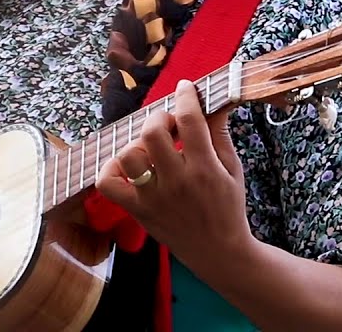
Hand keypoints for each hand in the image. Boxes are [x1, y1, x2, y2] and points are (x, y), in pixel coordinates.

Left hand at [96, 79, 253, 269]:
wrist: (219, 252)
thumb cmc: (228, 207)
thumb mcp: (232, 168)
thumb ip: (219, 133)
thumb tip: (215, 101)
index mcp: (205, 169)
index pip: (189, 120)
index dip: (185, 96)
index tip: (185, 88)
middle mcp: (176, 182)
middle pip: (152, 132)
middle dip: (159, 117)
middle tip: (169, 124)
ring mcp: (153, 198)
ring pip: (128, 156)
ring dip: (137, 143)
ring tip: (150, 147)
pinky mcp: (138, 211)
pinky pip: (108, 184)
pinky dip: (111, 169)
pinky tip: (128, 166)